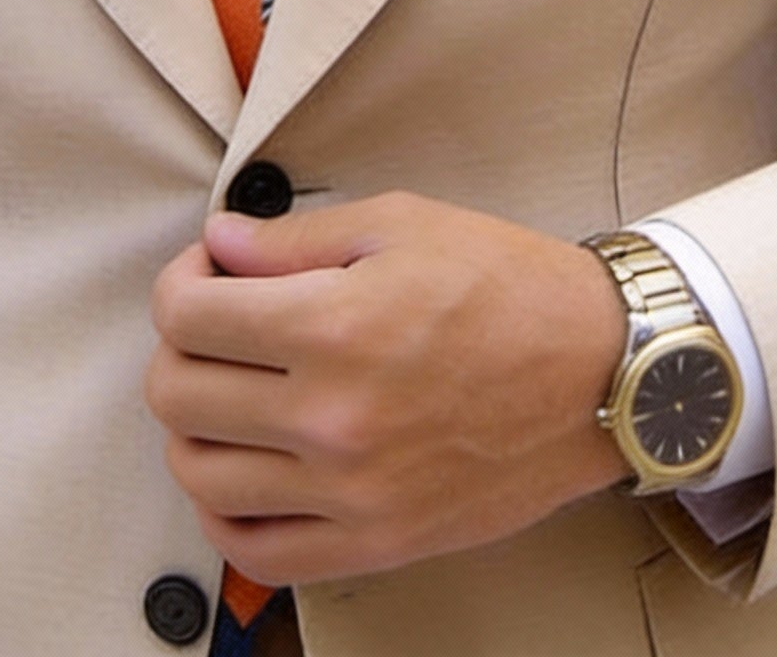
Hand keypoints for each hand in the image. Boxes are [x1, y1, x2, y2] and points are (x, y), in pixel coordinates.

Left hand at [145, 191, 630, 586]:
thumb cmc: (509, 288)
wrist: (600, 372)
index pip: (186, 316)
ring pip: (200, 474)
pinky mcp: (375, 542)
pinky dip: (227, 510)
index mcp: (332, 328)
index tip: (209, 272)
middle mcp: (331, 420)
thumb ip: (293, 238)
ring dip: (196, 424)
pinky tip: (248, 465)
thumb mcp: (399, 224)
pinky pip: (256, 551)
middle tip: (219, 322)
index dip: (182, 282)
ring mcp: (350, 493)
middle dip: (180, 345)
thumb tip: (218, 247)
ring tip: (234, 389)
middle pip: (176, 395)